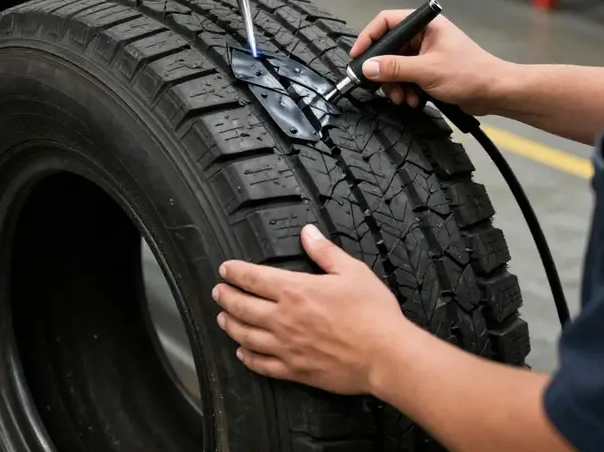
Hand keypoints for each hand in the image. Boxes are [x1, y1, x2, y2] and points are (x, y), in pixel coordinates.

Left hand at [212, 225, 405, 395]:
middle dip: (226, 297)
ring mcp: (287, 347)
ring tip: (222, 319)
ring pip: (246, 336)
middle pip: (242, 307)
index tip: (225, 269)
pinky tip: (242, 353)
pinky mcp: (295, 370)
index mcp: (295, 290)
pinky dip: (248, 358)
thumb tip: (307, 232)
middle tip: (217, 291)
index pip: (253, 278)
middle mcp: (284, 319)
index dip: (235, 272)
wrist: (386, 355)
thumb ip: (324, 251)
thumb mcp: (351, 270)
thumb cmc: (372, 312)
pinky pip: (263, 365)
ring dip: (231, 325)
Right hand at [351, 9, 511, 114]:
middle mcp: (423, 35)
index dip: (368, 37)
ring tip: (403, 98)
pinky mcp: (428, 69)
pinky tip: (412, 100)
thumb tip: (368, 67)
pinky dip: (405, 89)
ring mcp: (426, 53)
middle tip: (382, 87)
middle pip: (389, 48)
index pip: (386, 22)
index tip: (357, 57)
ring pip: (396, 66)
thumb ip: (395, 68)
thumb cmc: (471, 74)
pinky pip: (406, 77)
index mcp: (425, 25)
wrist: (496, 93)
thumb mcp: (427, 71)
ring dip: (395, 85)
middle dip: (385, 71)